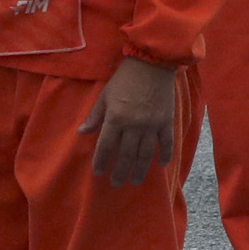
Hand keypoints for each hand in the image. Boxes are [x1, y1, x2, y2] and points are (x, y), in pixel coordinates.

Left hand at [82, 56, 178, 187]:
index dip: (101, 161)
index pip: (106, 146)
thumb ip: (94, 117)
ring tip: (136, 181)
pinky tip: (161, 165)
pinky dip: (165, 155)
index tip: (98, 173)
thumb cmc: (123, 79)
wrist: (151, 65)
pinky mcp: (166, 121)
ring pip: (146, 153)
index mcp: (115, 119)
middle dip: (120, 171)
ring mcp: (152, 124)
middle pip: (126, 154)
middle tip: (117, 184)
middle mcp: (134, 125)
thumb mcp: (104, 96)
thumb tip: (81, 133)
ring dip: (141, 169)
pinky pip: (166, 142)